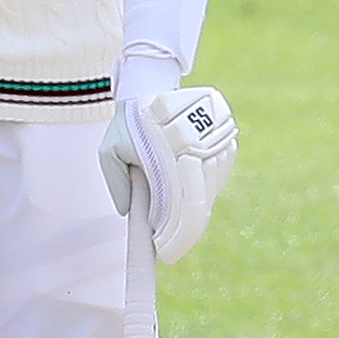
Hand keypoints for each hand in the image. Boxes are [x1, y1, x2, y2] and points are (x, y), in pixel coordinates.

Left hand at [100, 69, 237, 262]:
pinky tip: (187, 194)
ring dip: (193, 213)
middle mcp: (201, 156)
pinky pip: (217, 180)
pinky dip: (203, 194)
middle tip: (170, 250)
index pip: (181, 211)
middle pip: (199, 210)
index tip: (164, 254)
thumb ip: (117, 183)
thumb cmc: (130, 120)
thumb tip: (131, 212)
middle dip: (184, 235)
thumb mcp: (111, 149)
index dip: (175, 238)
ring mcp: (218, 150)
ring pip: (210, 196)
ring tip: (173, 223)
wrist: (159, 83)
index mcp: (173, 159)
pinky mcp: (227, 145)